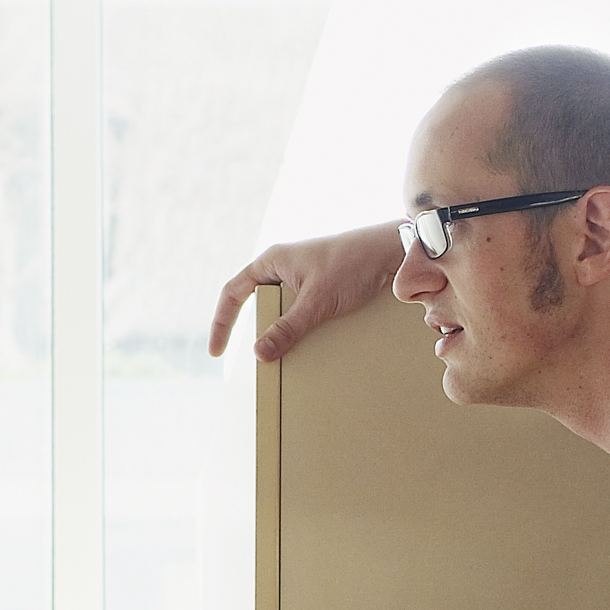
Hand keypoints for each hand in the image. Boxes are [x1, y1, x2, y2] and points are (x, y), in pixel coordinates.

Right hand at [206, 225, 399, 362]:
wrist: (391, 253)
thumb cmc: (352, 265)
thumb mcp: (317, 302)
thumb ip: (287, 328)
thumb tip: (259, 353)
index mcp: (272, 260)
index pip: (233, 293)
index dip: (222, 322)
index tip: (218, 351)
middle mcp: (283, 266)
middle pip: (257, 303)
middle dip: (258, 329)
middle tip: (264, 356)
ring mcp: (302, 276)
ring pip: (281, 309)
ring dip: (284, 330)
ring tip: (292, 351)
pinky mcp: (321, 286)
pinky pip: (301, 310)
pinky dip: (301, 328)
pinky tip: (312, 342)